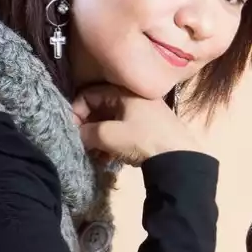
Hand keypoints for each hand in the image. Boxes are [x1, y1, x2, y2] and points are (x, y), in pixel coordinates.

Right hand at [72, 85, 205, 163]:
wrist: (180, 158)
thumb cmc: (142, 139)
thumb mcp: (109, 135)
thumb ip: (86, 132)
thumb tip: (75, 133)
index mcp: (123, 91)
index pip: (89, 94)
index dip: (76, 111)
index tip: (71, 129)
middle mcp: (133, 97)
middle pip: (99, 108)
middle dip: (87, 127)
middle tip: (81, 144)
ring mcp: (142, 113)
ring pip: (110, 121)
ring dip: (98, 138)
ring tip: (94, 155)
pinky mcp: (149, 128)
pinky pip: (122, 130)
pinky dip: (112, 142)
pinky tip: (107, 159)